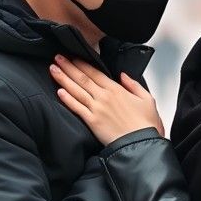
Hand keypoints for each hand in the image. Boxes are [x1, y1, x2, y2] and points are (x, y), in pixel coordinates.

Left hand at [50, 55, 164, 144]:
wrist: (142, 144)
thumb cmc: (147, 124)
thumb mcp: (147, 99)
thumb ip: (134, 85)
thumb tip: (123, 76)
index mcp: (117, 90)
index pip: (95, 72)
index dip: (82, 64)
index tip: (72, 57)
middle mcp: (104, 97)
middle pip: (82, 78)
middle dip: (68, 67)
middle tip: (57, 58)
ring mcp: (97, 109)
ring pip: (77, 90)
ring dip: (63, 79)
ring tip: (53, 70)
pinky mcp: (92, 122)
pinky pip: (77, 108)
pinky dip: (67, 99)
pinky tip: (59, 92)